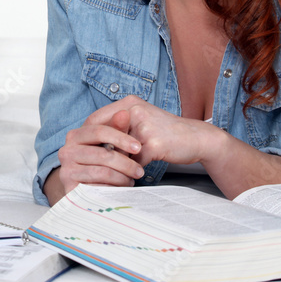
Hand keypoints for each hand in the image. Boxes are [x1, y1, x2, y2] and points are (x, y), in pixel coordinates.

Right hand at [44, 100, 145, 203]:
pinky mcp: (70, 188)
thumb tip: (124, 112)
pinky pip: (98, 187)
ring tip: (131, 180)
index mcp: (75, 135)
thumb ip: (118, 129)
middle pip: (102, 153)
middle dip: (126, 163)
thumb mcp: (112, 145)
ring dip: (122, 177)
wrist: (85, 190)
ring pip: (103, 172)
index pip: (99, 131)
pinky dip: (113, 188)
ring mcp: (66, 170)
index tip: (138, 147)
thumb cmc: (101, 163)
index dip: (121, 138)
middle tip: (139, 171)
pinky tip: (121, 189)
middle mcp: (66, 151)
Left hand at [85, 96, 216, 167]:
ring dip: (115, 165)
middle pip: (103, 135)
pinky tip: (130, 178)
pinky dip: (130, 172)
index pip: (95, 119)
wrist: (197, 138)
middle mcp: (134, 110)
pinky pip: (133, 163)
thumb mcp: (141, 123)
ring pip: (117, 151)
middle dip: (97, 153)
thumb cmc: (166, 133)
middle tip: (92, 167)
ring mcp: (144, 126)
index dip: (86, 138)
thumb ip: (120, 128)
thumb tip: (93, 144)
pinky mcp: (154, 144)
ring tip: (110, 175)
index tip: (83, 153)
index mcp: (129, 103)